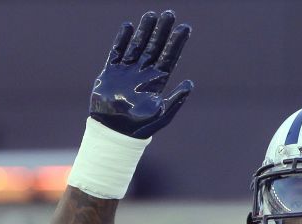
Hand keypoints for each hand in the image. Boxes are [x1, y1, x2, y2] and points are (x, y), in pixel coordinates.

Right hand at [90, 10, 193, 138]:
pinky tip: (128, 27)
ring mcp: (127, 71)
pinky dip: (122, 40)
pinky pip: (117, 52)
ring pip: (137, 45)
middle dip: (162, 31)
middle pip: (155, 47)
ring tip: (151, 15)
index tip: (185, 28)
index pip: (170, 57)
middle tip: (169, 14)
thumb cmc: (141, 127)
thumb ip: (176, 99)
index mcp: (157, 81)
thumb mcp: (162, 115)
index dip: (177, 42)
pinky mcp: (111, 72)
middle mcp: (143, 73)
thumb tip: (190, 83)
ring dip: (144, 31)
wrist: (115, 133)